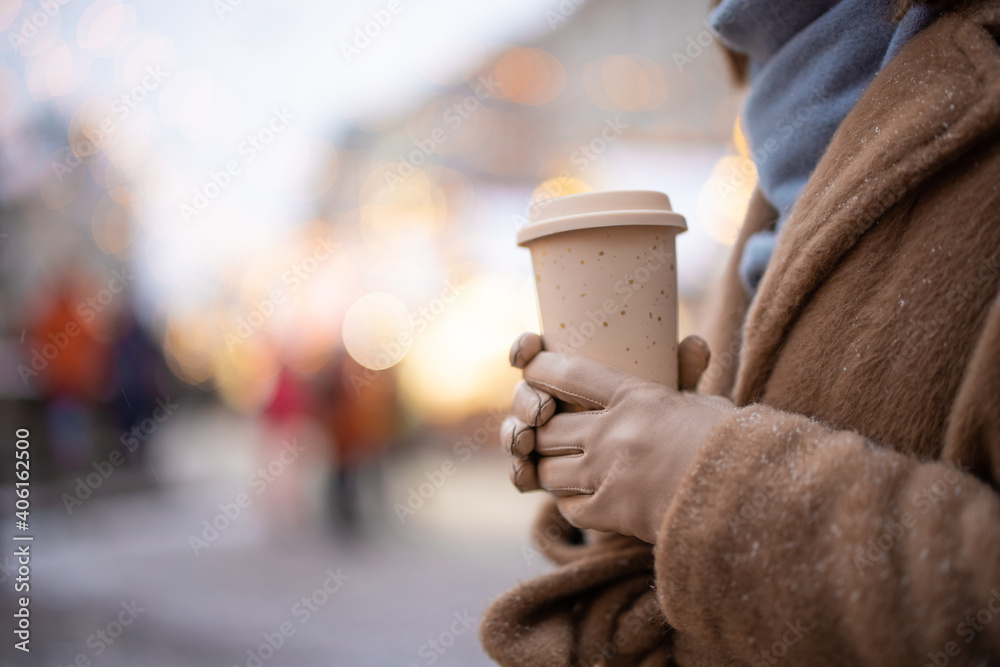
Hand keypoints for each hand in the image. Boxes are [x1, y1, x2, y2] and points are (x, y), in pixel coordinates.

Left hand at [501, 332, 733, 543]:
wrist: (750, 500)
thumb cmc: (733, 446)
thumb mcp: (707, 404)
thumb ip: (684, 378)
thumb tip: (692, 345)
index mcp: (637, 397)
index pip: (570, 374)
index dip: (541, 369)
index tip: (529, 368)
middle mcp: (613, 433)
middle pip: (548, 426)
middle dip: (540, 429)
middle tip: (543, 429)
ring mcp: (608, 474)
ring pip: (548, 470)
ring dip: (550, 469)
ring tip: (562, 466)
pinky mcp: (611, 513)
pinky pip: (568, 508)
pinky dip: (569, 503)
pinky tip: (582, 498)